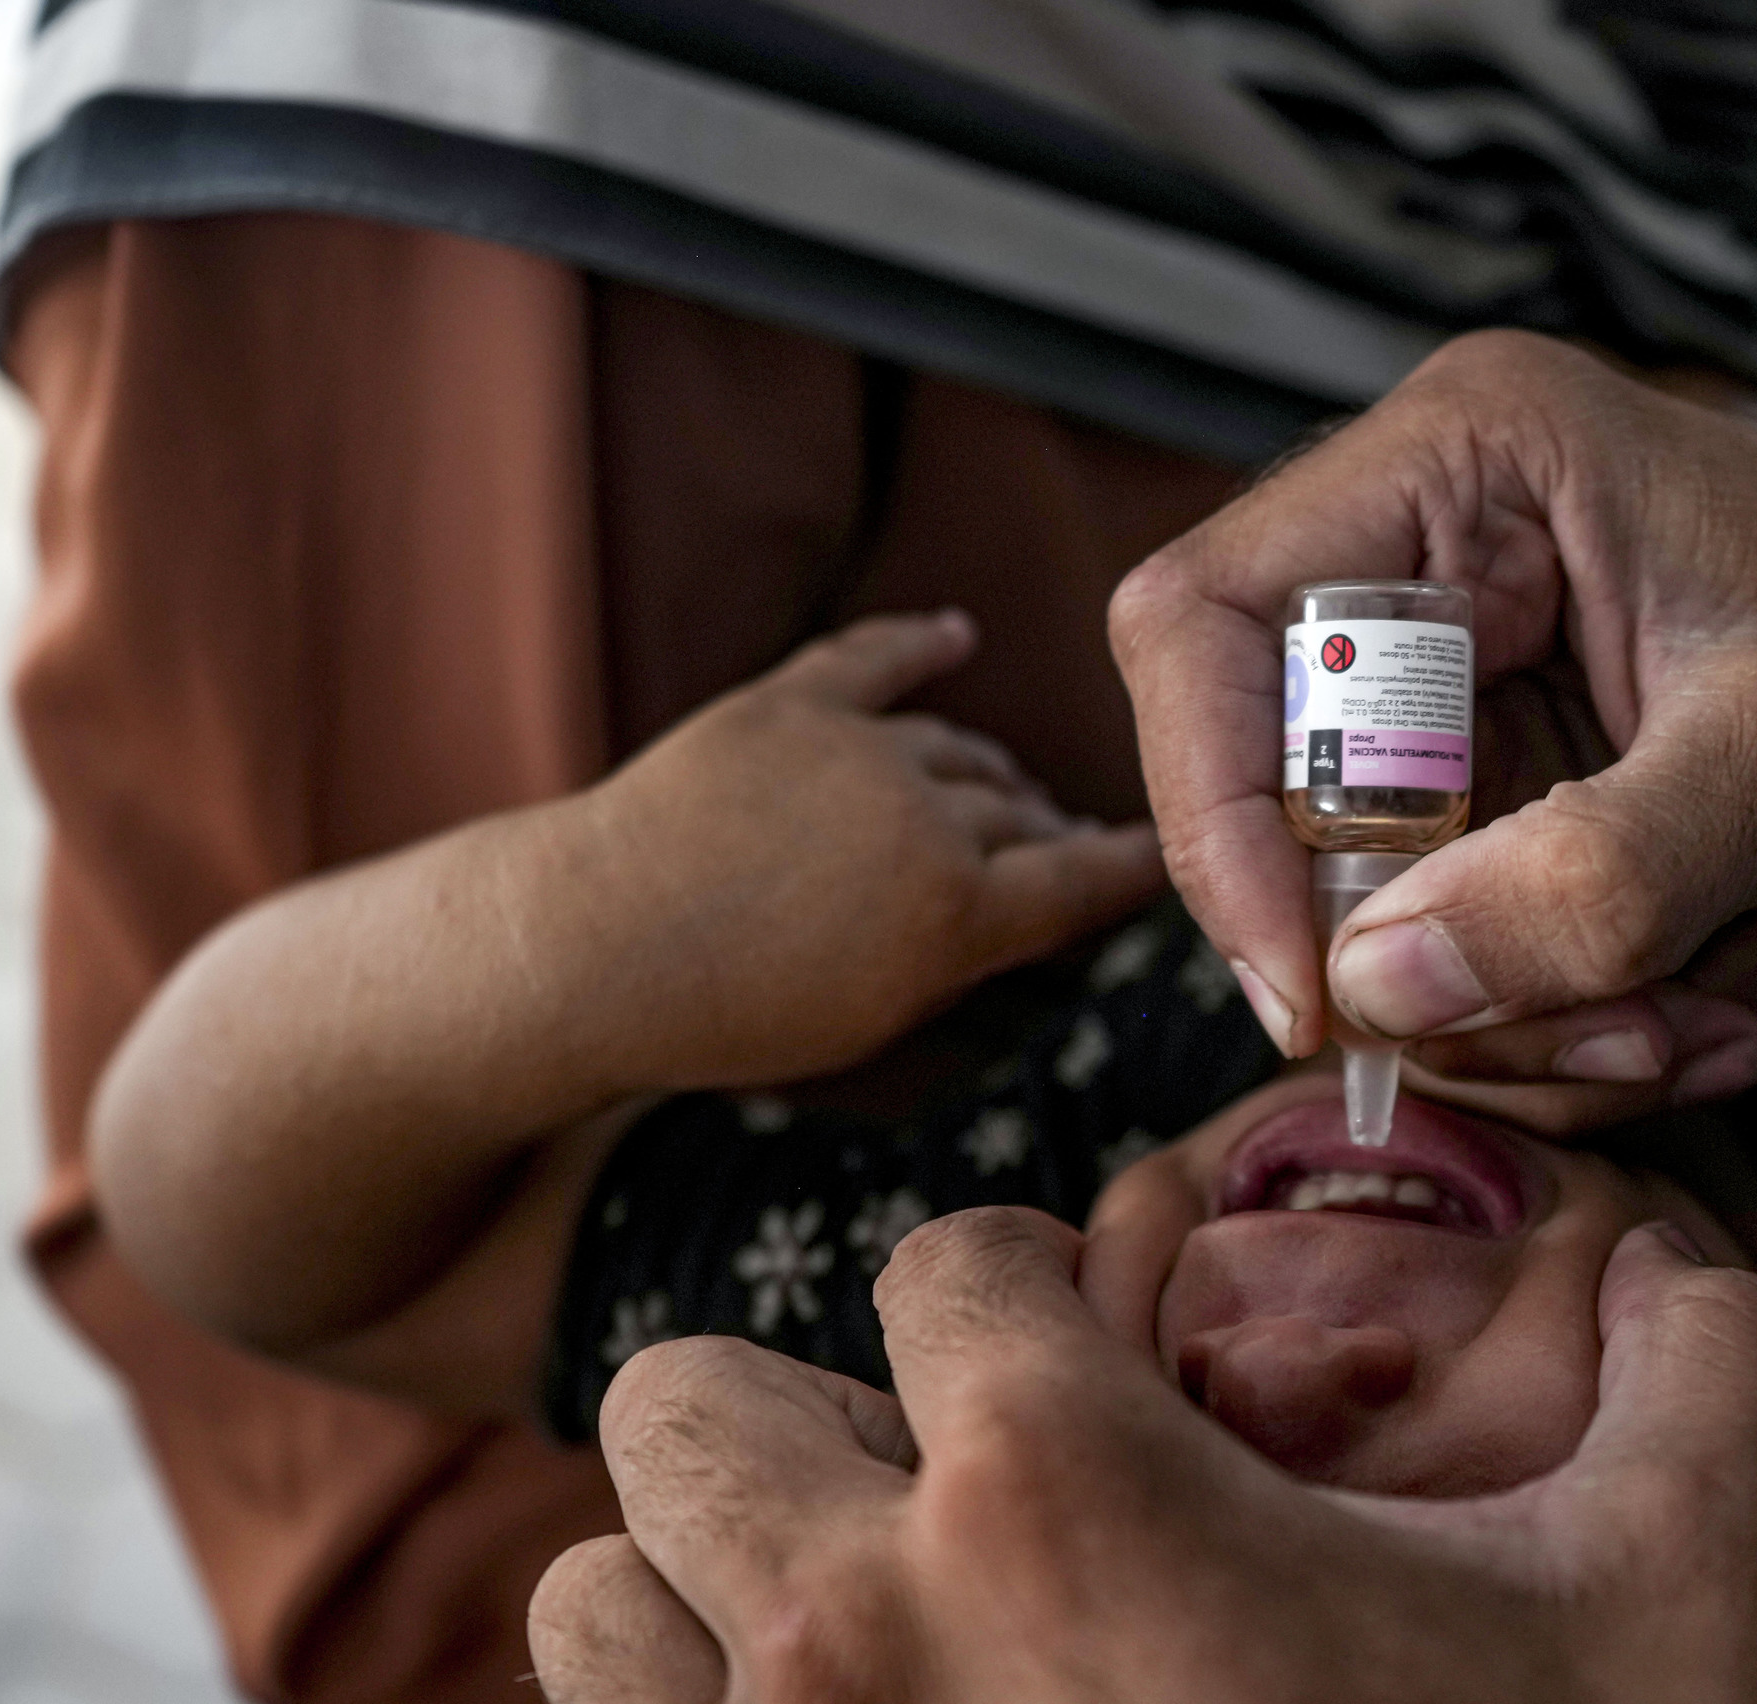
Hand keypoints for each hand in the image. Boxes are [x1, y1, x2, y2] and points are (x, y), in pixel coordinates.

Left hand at [450, 1211, 1756, 1703]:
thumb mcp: (1699, 1603)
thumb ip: (1703, 1368)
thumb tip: (1685, 1266)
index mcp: (1066, 1495)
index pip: (948, 1262)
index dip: (1042, 1294)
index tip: (1101, 1365)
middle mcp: (860, 1654)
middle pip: (694, 1406)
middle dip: (826, 1425)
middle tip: (977, 1520)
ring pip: (584, 1620)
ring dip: (708, 1617)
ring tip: (871, 1675)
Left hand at [575, 611, 1164, 1089]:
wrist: (588, 947)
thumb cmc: (725, 1013)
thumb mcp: (874, 1016)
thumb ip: (956, 956)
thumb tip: (1008, 912)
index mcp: (960, 911)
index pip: (1085, 879)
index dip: (1137, 865)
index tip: (1168, 854)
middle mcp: (928, 818)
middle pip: (1019, 810)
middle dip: (1048, 827)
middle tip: (1063, 843)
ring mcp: (860, 750)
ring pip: (957, 747)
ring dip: (988, 769)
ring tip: (1005, 787)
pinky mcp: (790, 704)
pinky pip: (874, 659)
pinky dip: (918, 643)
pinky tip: (955, 635)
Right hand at [1111, 331, 1756, 1113]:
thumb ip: (1584, 881)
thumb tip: (1373, 986)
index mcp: (1473, 467)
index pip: (1208, 624)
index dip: (1216, 812)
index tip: (1308, 991)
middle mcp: (1444, 575)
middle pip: (1284, 813)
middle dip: (1440, 965)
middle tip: (1608, 1028)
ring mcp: (1480, 710)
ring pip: (1377, 924)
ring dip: (1531, 1020)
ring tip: (1704, 1017)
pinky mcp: (1526, 818)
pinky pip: (1468, 968)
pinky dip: (1578, 1028)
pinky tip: (1724, 1006)